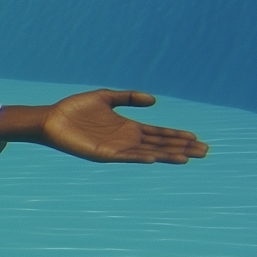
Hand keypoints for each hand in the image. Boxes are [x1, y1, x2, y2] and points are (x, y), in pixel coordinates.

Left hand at [0, 90, 207, 163]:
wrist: (51, 119)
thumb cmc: (74, 109)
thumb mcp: (106, 97)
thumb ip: (129, 97)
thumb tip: (154, 101)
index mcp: (128, 126)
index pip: (159, 133)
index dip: (177, 136)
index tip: (196, 138)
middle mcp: (126, 139)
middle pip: (159, 145)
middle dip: (181, 147)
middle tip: (204, 151)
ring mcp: (116, 148)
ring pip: (148, 153)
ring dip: (167, 156)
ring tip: (187, 158)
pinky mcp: (103, 154)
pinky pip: (125, 156)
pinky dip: (139, 157)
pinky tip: (154, 158)